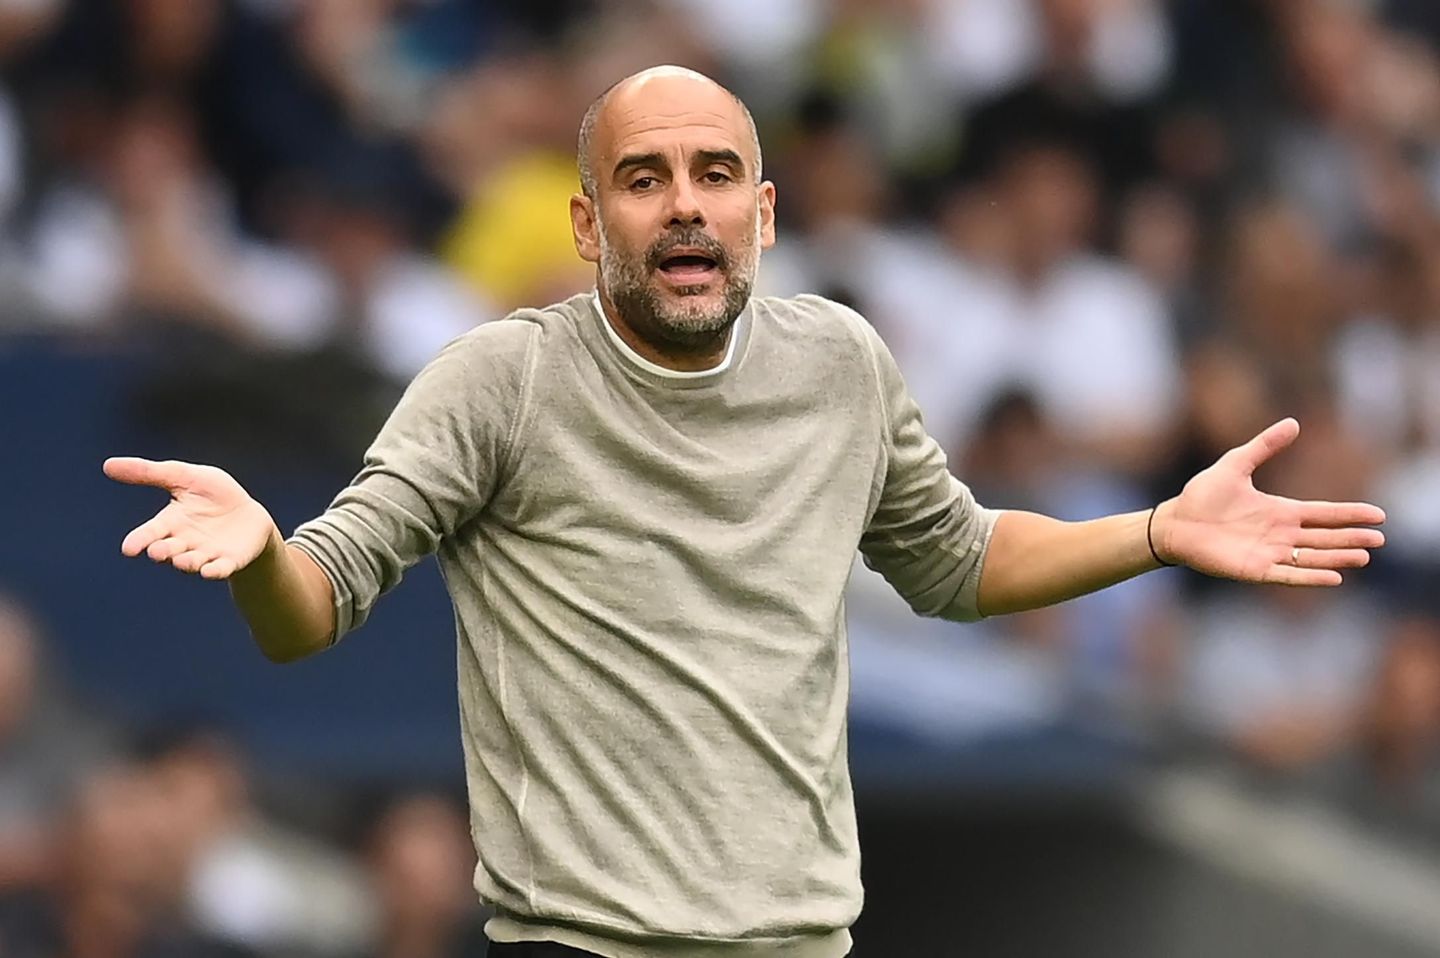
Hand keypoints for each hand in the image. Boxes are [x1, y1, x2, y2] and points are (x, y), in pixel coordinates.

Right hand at [103, 457, 278, 579]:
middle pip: (169, 550)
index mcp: (170, 523)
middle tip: (157, 551)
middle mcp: (184, 543)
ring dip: (186, 562)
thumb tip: (107, 465)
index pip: (150, 533)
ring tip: (182, 560)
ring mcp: (206, 554)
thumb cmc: (212, 494)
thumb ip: (149, 473)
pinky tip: (209, 571)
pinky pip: (220, 569)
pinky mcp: (229, 561)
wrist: (248, 513)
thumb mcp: (183, 476)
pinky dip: (214, 571)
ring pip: (192, 562)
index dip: (140, 540)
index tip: (129, 548)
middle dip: (162, 551)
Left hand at [1152, 418, 1385, 585]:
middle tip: (1378, 540)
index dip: (1349, 514)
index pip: (1323, 513)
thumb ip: (1263, 446)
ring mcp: (1269, 553)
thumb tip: (1293, 423)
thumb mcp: (1235, 464)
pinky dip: (1310, 576)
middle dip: (1351, 539)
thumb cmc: (1202, 495)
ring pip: (1311, 557)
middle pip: (1324, 538)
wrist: (1175, 522)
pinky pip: (1287, 575)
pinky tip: (1333, 577)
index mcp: (1280, 511)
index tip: (1378, 515)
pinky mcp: (1254, 569)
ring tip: (1363, 557)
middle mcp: (1280, 534)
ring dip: (1336, 558)